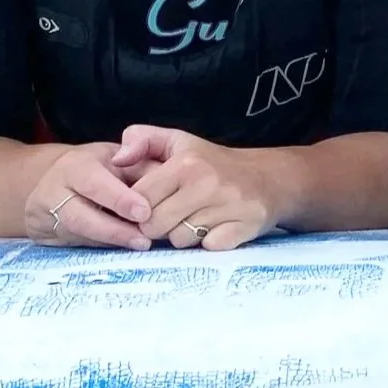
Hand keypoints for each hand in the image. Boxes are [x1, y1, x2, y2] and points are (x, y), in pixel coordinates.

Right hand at [25, 144, 152, 249]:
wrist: (54, 179)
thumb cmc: (97, 166)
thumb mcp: (117, 157)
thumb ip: (139, 166)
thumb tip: (165, 181)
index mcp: (74, 166)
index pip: (95, 184)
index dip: (119, 200)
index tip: (145, 212)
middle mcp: (53, 191)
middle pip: (79, 217)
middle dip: (114, 230)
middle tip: (145, 239)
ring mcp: (43, 216)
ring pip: (77, 235)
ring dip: (110, 242)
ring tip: (140, 245)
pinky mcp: (43, 235)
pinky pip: (74, 244)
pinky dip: (101, 246)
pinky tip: (122, 246)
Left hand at [113, 126, 283, 250]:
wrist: (270, 178)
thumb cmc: (214, 162)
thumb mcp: (178, 141)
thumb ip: (141, 140)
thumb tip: (117, 160)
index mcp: (185, 164)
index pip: (138, 201)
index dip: (140, 206)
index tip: (153, 202)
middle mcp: (207, 184)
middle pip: (155, 226)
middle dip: (159, 225)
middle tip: (173, 214)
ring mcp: (229, 206)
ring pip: (180, 240)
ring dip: (183, 235)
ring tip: (195, 219)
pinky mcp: (245, 226)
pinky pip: (209, 247)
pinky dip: (209, 241)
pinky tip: (216, 227)